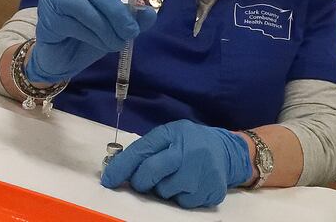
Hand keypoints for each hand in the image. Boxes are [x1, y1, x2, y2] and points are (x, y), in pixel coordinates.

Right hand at [25, 0, 156, 82]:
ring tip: (117, 44)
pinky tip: (100, 45)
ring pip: (85, 6)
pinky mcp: (48, 15)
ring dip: (106, 28)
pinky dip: (93, 37)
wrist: (60, 60)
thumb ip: (132, 19)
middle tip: (132, 32)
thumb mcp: (115, 28)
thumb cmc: (87, 38)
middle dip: (118, 11)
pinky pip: (74, 24)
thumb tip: (149, 13)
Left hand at [101, 120, 252, 208]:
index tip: (109, 180)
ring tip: (174, 177)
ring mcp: (201, 172)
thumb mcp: (169, 135)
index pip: (141, 151)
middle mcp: (188, 151)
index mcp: (173, 134)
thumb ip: (146, 149)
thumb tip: (118, 168)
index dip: (121, 167)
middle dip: (140, 181)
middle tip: (142, 181)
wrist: (226, 150)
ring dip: (162, 189)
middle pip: (151, 173)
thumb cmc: (189, 142)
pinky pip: (183, 203)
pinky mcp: (211, 191)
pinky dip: (180, 197)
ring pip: (165, 191)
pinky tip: (187, 185)